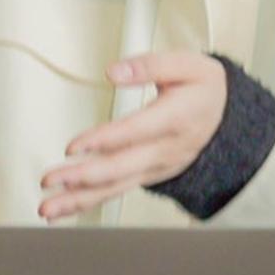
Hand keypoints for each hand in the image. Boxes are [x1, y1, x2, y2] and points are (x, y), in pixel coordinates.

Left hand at [40, 53, 226, 220]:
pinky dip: (87, 203)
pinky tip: (62, 209)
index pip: (137, 131)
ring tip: (48, 206)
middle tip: (51, 179)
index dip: (105, 140)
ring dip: (79, 198)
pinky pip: (116, 192)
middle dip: (83, 176)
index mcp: (176, 118)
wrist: (226, 119)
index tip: (74, 146)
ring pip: (115, 187)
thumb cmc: (204, 91)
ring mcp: (155, 167)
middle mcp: (165, 149)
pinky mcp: (147, 176)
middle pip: (122, 167)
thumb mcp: (189, 66)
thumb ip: (152, 65)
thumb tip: (114, 72)